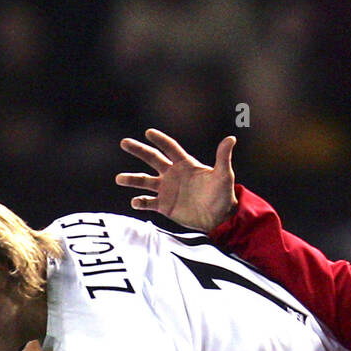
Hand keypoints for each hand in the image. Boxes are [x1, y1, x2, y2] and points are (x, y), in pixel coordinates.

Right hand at [116, 130, 237, 231]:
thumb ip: (223, 157)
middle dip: (138, 150)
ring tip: (119, 179)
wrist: (219, 218)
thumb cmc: (223, 195)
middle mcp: (172, 174)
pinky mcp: (165, 205)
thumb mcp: (224, 175)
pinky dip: (140, 202)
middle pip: (152, 158)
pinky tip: (135, 202)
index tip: (149, 132)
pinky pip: (148, 202)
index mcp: (185, 164)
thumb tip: (231, 138)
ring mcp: (167, 190)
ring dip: (132, 179)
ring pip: (144, 181)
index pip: (170, 147)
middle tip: (124, 142)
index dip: (160, 140)